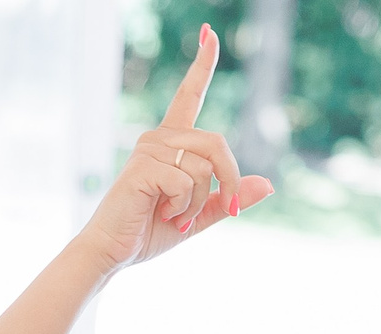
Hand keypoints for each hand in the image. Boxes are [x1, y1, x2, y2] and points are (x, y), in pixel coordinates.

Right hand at [73, 23, 275, 272]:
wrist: (112, 253)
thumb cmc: (149, 232)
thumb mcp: (199, 215)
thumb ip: (228, 198)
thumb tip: (267, 183)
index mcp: (172, 142)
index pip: (189, 95)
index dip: (203, 65)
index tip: (209, 34)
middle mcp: (159, 137)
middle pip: (217, 144)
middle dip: (229, 182)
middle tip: (226, 210)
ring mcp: (149, 149)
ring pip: (204, 168)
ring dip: (198, 203)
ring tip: (176, 217)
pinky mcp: (142, 166)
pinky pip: (186, 181)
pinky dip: (184, 207)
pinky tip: (164, 214)